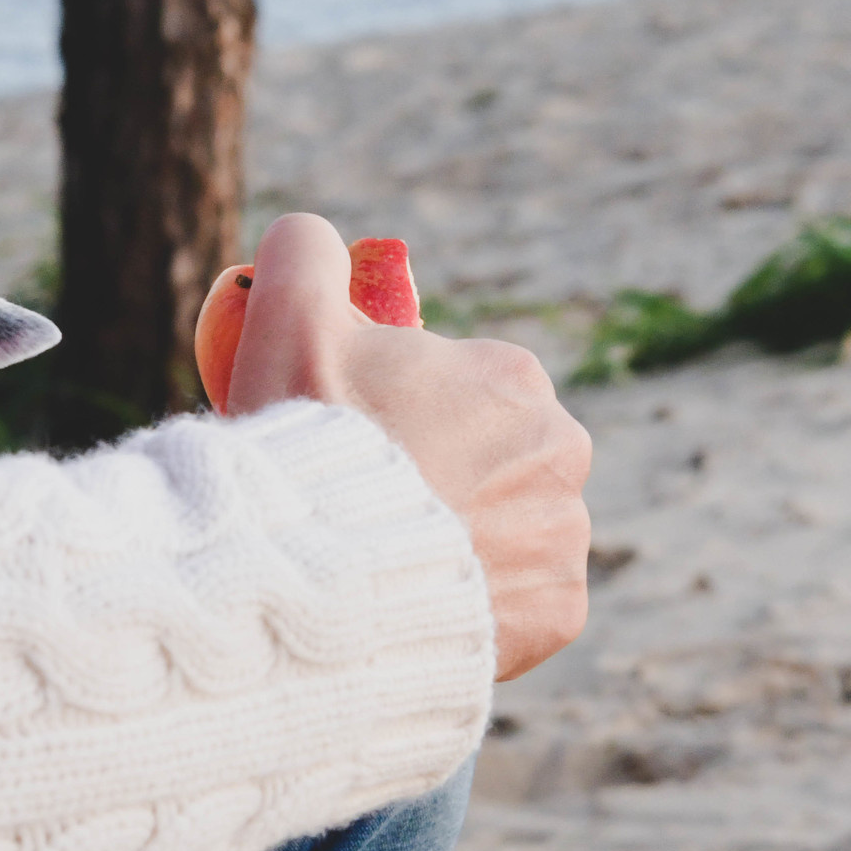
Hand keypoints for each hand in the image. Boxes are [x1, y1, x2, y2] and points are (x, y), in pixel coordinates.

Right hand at [211, 213, 591, 682]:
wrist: (317, 573)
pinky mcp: (558, 615)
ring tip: (388, 557)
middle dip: (445, 472)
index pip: (463, 387)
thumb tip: (310, 235)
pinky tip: (420, 601)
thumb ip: (303, 253)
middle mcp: (563, 451)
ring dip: (464, 539)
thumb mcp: (286, 317)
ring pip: (510, 530)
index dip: (403, 410)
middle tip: (367, 500)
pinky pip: (520, 604)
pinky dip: (478, 605)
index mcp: (514, 376)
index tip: (356, 437)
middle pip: (495, 457)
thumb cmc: (305, 439)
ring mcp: (565, 539)